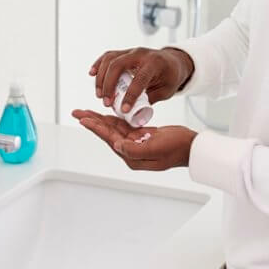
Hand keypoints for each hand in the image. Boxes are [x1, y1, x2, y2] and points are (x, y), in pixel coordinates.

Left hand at [71, 109, 196, 171]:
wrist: (191, 147)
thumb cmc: (177, 148)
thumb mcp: (156, 149)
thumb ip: (135, 149)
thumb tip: (116, 146)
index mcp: (132, 156)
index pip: (110, 139)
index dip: (96, 128)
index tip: (83, 119)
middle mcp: (130, 151)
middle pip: (107, 133)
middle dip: (92, 122)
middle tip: (77, 112)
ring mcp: (135, 143)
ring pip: (113, 129)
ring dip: (99, 119)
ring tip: (85, 112)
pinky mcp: (140, 136)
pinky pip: (123, 126)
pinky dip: (113, 118)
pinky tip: (104, 113)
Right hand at [89, 47, 193, 112]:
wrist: (173, 61)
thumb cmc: (170, 77)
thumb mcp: (165, 91)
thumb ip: (149, 100)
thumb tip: (131, 113)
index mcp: (154, 63)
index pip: (139, 79)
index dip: (130, 95)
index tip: (123, 109)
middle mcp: (141, 54)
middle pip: (118, 65)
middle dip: (109, 85)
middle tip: (106, 102)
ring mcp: (131, 51)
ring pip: (110, 60)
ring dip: (101, 78)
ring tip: (99, 95)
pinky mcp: (124, 53)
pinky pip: (108, 56)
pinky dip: (98, 64)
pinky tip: (92, 74)